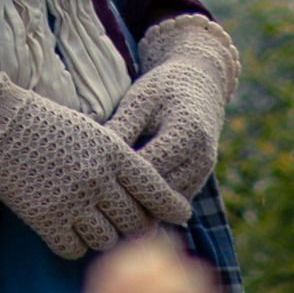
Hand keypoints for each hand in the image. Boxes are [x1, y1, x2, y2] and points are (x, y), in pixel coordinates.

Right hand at [0, 40, 190, 259]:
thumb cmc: (45, 123)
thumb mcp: (91, 132)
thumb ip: (118, 162)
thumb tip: (143, 198)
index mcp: (112, 151)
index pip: (155, 188)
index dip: (171, 206)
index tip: (181, 216)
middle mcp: (97, 178)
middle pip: (134, 221)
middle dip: (135, 226)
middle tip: (129, 225)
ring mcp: (72, 201)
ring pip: (107, 240)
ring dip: (104, 236)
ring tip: (94, 224)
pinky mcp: (46, 219)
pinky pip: (75, 249)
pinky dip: (74, 244)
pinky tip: (67, 228)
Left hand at [104, 15, 239, 202]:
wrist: (201, 86)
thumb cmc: (164, 88)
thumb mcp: (140, 99)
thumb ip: (122, 126)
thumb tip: (91, 151)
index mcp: (187, 132)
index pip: (150, 167)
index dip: (119, 173)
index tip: (91, 172)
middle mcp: (201, 159)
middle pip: (158, 193)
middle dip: (126, 195)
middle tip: (94, 192)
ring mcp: (202, 175)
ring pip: (164, 206)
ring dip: (137, 204)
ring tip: (105, 197)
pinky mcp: (197, 185)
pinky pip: (169, 205)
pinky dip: (148, 204)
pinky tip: (123, 195)